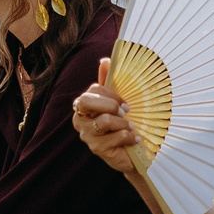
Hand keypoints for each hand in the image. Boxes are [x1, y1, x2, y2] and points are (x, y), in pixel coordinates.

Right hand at [73, 56, 141, 173]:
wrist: (130, 152)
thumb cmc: (121, 124)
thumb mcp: (115, 101)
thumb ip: (109, 82)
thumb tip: (105, 60)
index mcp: (83, 105)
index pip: (93, 89)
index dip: (111, 93)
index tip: (125, 102)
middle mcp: (80, 119)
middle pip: (86, 101)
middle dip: (110, 104)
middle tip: (126, 112)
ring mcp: (86, 135)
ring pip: (104, 120)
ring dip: (123, 123)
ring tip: (131, 127)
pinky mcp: (97, 148)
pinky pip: (116, 136)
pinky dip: (129, 137)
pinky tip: (134, 139)